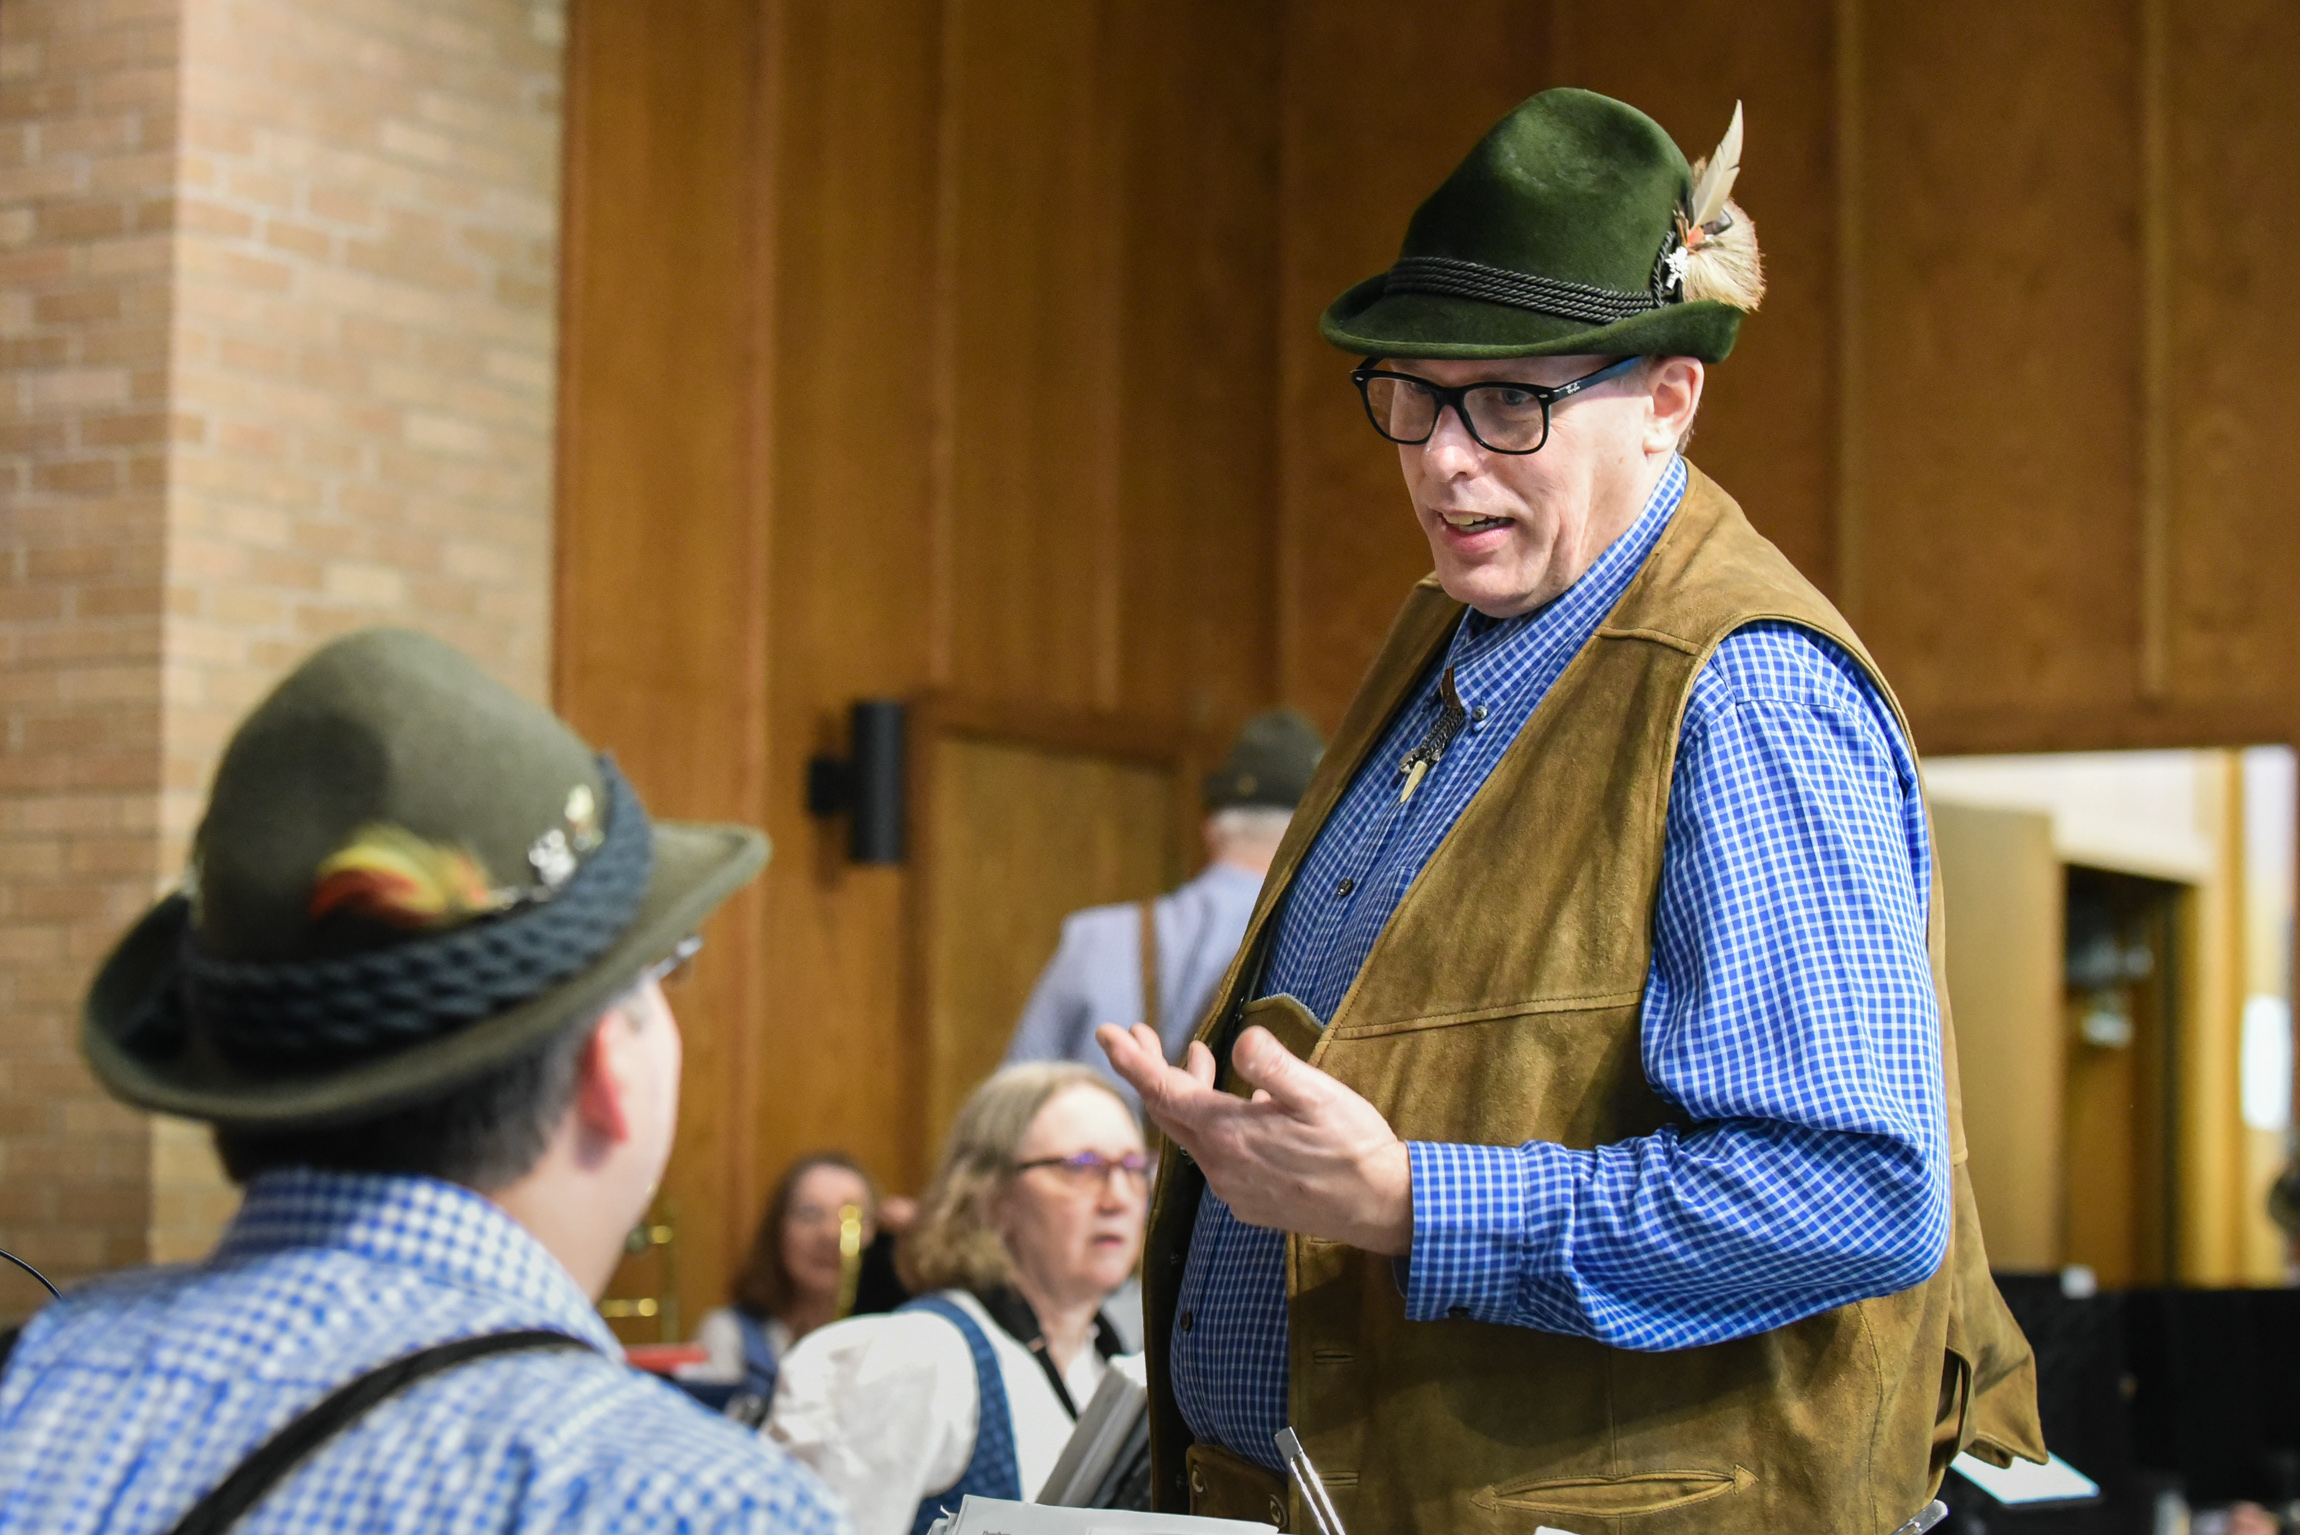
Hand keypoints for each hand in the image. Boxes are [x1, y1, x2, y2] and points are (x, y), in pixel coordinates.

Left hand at [1096, 1021, 1412, 1254]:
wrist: (1383, 1206)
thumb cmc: (1355, 1146)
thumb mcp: (1318, 1094)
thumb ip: (1272, 1066)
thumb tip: (1239, 1043)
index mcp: (1230, 1134)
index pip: (1162, 1091)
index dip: (1131, 1060)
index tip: (1107, 1032)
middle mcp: (1220, 1165)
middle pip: (1167, 1112)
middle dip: (1150, 1070)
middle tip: (1141, 1035)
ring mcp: (1232, 1188)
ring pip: (1191, 1135)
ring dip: (1187, 1094)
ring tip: (1200, 1056)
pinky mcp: (1248, 1201)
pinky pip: (1214, 1156)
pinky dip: (1211, 1124)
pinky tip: (1240, 1104)